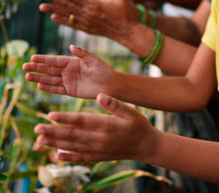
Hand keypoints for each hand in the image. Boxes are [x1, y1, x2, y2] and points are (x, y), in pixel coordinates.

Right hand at [23, 45, 115, 98]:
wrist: (109, 85)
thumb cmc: (103, 70)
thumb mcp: (94, 61)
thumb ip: (83, 54)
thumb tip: (71, 45)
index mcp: (73, 62)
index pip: (55, 60)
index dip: (44, 59)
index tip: (33, 57)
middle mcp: (68, 71)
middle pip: (49, 69)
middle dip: (37, 68)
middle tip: (24, 67)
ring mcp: (68, 80)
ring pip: (50, 79)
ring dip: (39, 78)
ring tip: (27, 77)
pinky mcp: (70, 91)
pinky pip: (57, 89)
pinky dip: (48, 88)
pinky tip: (39, 86)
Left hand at [34, 93, 157, 162]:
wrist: (146, 146)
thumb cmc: (138, 125)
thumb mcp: (130, 111)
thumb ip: (114, 104)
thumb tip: (99, 95)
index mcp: (106, 125)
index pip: (81, 120)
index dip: (65, 118)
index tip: (50, 115)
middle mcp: (99, 139)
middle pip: (72, 135)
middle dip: (53, 132)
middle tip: (37, 129)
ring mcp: (98, 150)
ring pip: (73, 147)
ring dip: (55, 144)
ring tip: (40, 141)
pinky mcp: (99, 157)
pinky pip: (81, 158)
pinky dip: (68, 157)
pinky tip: (57, 156)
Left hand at [38, 0, 137, 41]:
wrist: (127, 32)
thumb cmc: (125, 13)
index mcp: (95, 5)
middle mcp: (88, 14)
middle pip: (67, 5)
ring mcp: (86, 23)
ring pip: (67, 14)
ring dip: (54, 9)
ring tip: (41, 6)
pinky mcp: (87, 29)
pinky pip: (72, 24)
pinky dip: (62, 20)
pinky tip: (53, 17)